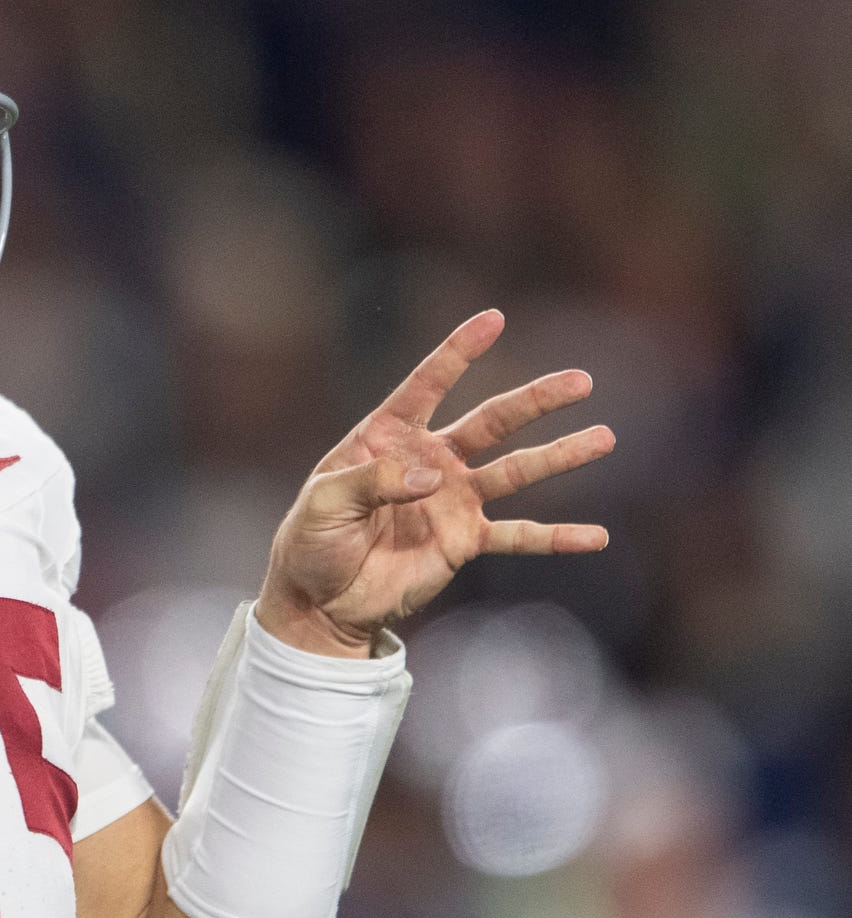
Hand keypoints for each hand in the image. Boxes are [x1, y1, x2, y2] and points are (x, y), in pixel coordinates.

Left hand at [257, 310, 612, 656]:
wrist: (320, 598)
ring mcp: (452, 500)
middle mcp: (430, 461)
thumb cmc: (312, 539)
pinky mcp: (464, 541)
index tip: (493, 319)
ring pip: (516, 471)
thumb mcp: (324, 502)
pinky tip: (596, 536)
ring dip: (560, 455)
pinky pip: (518, 536)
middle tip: (581, 380)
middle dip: (535, 400)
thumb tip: (431, 477)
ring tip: (604, 437)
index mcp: (388, 437)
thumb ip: (373, 481)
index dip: (459, 353)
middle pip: (492, 422)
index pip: (427, 386)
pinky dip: (556, 537)